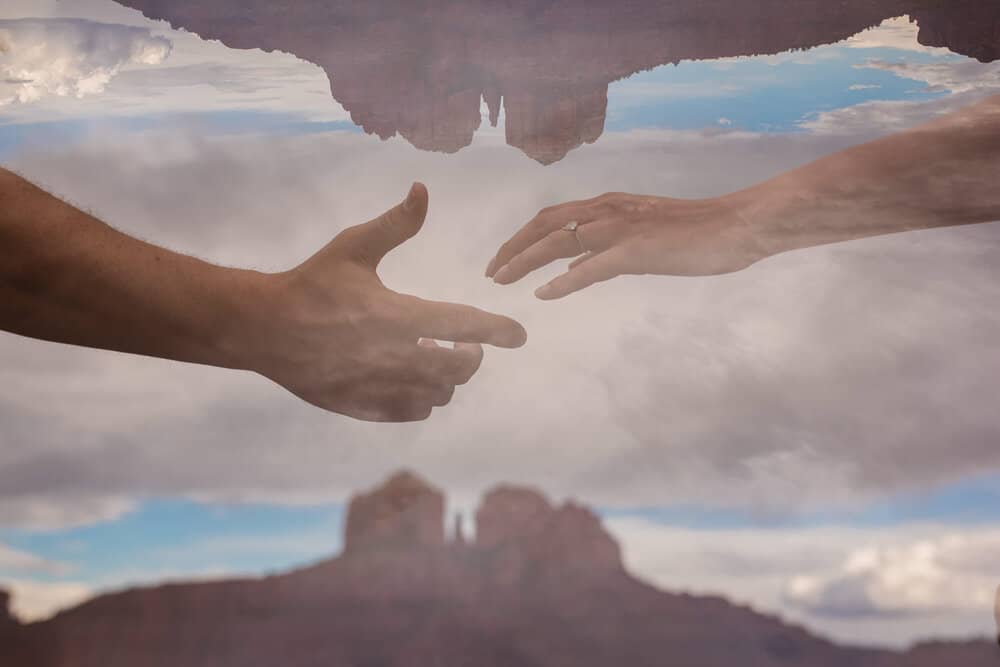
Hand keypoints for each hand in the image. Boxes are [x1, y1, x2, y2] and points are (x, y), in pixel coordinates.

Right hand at [245, 183, 525, 421]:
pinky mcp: (362, 405)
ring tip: (436, 358)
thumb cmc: (311, 283)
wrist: (263, 328)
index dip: (497, 330)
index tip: (519, 335)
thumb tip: (423, 190)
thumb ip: (395, 225)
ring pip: (438, 394)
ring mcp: (377, 385)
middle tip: (469, 346)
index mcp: (394, 315)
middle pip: (457, 368)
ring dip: (447, 378)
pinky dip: (424, 398)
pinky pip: (413, 411)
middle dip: (472, 356)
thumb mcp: (352, 248)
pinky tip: (414, 379)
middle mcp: (390, 356)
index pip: (462, 325)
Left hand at [485, 193, 766, 298]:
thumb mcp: (641, 236)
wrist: (736, 225)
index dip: (522, 238)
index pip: (552, 217)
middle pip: (545, 226)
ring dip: (525, 262)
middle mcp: (608, 210)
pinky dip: (563, 281)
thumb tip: (571, 267)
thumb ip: (605, 249)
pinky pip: (590, 268)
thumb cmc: (696, 233)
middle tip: (491, 272)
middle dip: (512, 248)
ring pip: (559, 242)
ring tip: (502, 281)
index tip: (502, 260)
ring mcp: (621, 229)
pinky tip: (543, 295)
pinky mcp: (637, 251)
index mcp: (608, 205)